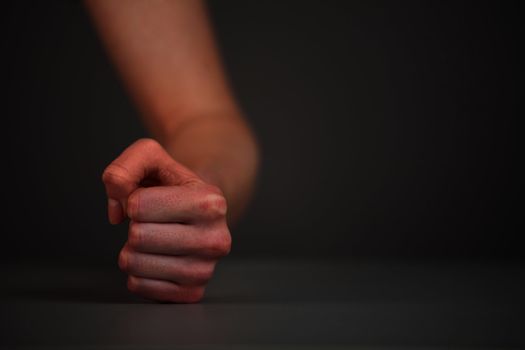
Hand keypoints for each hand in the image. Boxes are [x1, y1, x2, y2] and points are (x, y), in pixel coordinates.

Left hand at [102, 138, 230, 302]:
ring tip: (155, 237)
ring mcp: (206, 270)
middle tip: (155, 220)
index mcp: (211, 203)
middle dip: (136, 224)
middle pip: (137, 236)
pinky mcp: (192, 293)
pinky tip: (157, 257)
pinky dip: (137, 269)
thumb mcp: (151, 157)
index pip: (138, 206)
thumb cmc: (173, 184)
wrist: (201, 210)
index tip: (153, 198)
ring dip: (133, 248)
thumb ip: (125, 167)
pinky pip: (137, 285)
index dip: (134, 199)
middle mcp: (216, 239)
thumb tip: (117, 209)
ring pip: (134, 264)